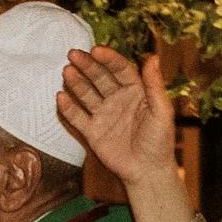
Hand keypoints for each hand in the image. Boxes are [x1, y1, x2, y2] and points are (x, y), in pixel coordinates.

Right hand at [56, 44, 175, 189]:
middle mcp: (117, 99)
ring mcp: (103, 114)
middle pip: (100, 78)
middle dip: (87, 66)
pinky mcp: (92, 132)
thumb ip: (154, 85)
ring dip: (76, 83)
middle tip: (73, 54)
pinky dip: (68, 108)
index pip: (120, 69)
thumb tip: (152, 57)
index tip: (96, 50)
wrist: (147, 172)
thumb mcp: (161, 112)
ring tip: (67, 72)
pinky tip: (60, 97)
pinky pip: (77, 117)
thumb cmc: (159, 142)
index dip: (108, 59)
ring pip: (86, 94)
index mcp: (136, 91)